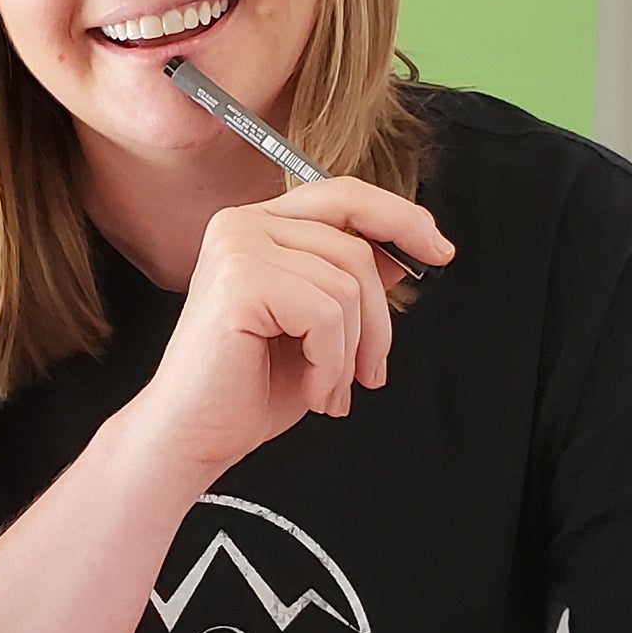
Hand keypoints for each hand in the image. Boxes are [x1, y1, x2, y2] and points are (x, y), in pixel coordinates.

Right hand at [129, 177, 452, 479]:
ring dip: (351, 352)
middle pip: (355, 245)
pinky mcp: (240, 281)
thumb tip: (402, 252)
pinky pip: (326, 314)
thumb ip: (351, 282)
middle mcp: (241, 224)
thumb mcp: (320, 330)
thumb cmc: (247, 389)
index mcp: (258, 226)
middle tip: (372, 370)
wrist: (193, 435)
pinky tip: (312, 390)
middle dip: (380, 316)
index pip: (343, 196)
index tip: (438, 250)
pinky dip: (331, 364)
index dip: (399, 218)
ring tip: (329, 388)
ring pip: (346, 285)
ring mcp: (237, 247)